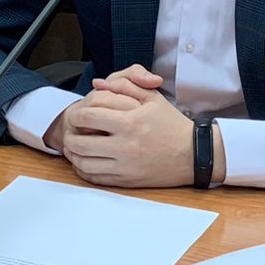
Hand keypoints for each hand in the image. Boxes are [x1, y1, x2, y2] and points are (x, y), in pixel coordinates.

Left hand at [44, 65, 194, 187]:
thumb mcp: (152, 97)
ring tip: (77, 146)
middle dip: (70, 135)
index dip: (76, 114)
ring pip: (83, 163)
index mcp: (130, 122)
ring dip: (74, 154)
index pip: (87, 117)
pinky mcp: (127, 181)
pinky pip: (95, 178)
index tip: (78, 114)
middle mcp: (125, 146)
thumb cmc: (171, 123)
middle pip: (79, 143)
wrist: (194, 154)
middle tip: (72, 131)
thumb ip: (124, 85)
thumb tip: (97, 83)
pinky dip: (84, 170)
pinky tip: (86, 161)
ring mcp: (125, 166)